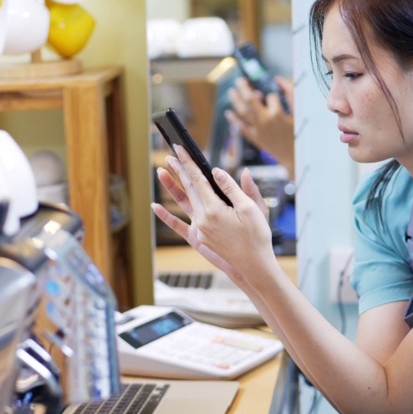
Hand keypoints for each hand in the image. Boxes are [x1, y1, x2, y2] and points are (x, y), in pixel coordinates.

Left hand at [152, 145, 274, 285]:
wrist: (254, 264)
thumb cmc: (257, 236)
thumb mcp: (250, 208)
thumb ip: (232, 188)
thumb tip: (217, 172)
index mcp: (215, 209)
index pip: (197, 179)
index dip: (188, 162)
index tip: (180, 149)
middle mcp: (203, 219)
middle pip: (188, 188)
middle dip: (179, 169)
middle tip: (171, 154)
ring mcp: (199, 229)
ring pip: (184, 202)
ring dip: (172, 186)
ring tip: (161, 171)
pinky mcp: (199, 237)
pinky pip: (179, 223)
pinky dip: (166, 215)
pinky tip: (155, 206)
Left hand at [225, 76, 294, 174]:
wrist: (295, 156)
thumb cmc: (299, 134)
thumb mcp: (298, 112)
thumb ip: (290, 93)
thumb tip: (278, 79)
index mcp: (277, 113)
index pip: (270, 96)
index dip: (272, 95)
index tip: (274, 97)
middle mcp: (265, 121)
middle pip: (250, 100)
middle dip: (244, 88)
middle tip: (239, 80)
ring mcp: (258, 130)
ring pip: (242, 112)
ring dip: (236, 100)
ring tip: (231, 92)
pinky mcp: (255, 139)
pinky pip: (241, 128)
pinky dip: (234, 120)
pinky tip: (228, 113)